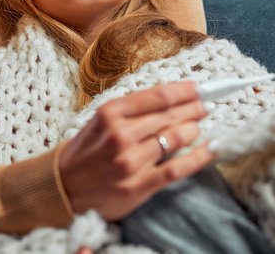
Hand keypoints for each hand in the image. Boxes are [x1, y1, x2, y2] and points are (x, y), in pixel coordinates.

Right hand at [58, 81, 212, 220]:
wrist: (63, 186)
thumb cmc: (86, 150)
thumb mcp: (101, 120)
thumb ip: (131, 109)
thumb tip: (170, 99)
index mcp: (110, 113)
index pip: (157, 96)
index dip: (184, 91)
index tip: (199, 87)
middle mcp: (121, 135)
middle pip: (169, 116)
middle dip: (194, 108)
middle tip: (207, 104)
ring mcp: (130, 161)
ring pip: (174, 139)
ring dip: (193, 129)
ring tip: (200, 125)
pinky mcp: (138, 185)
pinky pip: (176, 169)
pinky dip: (198, 157)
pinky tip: (211, 148)